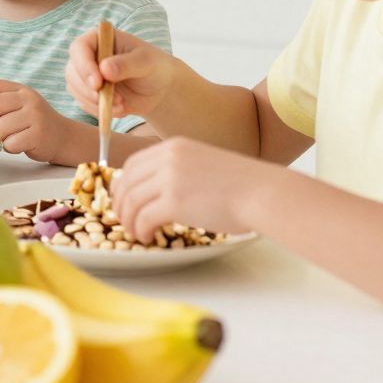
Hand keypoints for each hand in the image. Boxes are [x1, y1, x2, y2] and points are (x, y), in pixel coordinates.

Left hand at [0, 80, 92, 164]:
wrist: (64, 137)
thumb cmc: (34, 122)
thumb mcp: (20, 105)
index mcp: (22, 90)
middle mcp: (30, 100)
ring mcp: (36, 117)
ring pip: (0, 127)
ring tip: (10, 137)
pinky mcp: (38, 135)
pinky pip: (11, 143)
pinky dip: (10, 148)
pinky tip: (19, 145)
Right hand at [64, 25, 176, 122]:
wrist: (159, 88)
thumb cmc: (154, 67)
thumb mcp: (146, 62)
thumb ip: (127, 64)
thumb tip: (104, 68)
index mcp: (99, 39)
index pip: (79, 48)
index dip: (84, 65)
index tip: (97, 83)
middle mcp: (88, 55)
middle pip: (72, 71)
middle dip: (87, 89)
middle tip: (106, 99)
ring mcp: (86, 75)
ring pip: (75, 89)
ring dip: (95, 101)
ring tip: (121, 104)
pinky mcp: (88, 93)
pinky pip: (84, 104)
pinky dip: (99, 109)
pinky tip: (119, 108)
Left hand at [113, 137, 266, 241]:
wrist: (262, 193)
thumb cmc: (241, 185)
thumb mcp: (203, 163)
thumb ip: (178, 170)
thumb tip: (156, 189)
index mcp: (174, 146)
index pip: (133, 164)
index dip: (123, 185)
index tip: (123, 201)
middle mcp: (167, 158)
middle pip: (126, 182)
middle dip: (120, 204)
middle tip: (124, 221)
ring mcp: (169, 178)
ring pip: (131, 201)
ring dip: (128, 220)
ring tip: (136, 232)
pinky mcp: (174, 201)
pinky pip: (143, 217)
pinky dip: (140, 229)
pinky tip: (147, 237)